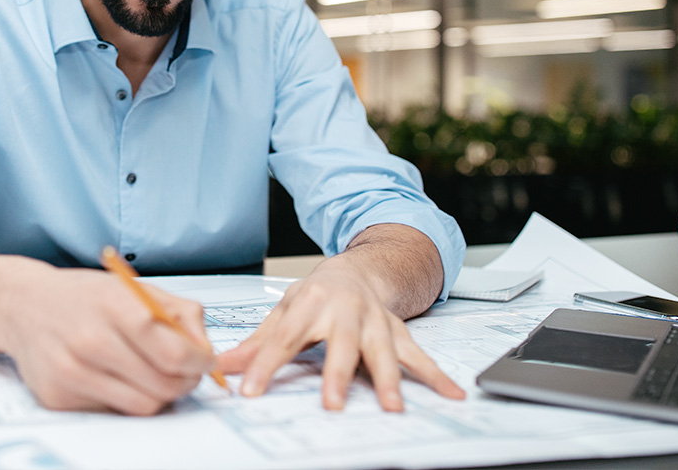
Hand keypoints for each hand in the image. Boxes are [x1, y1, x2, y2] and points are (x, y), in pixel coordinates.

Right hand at [1, 265, 215, 414]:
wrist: (22, 305)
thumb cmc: (83, 297)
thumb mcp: (134, 287)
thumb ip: (179, 312)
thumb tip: (205, 349)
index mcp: (114, 307)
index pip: (175, 353)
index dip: (200, 363)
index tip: (204, 361)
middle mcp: (90, 341)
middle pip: (164, 385)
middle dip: (184, 381)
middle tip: (183, 371)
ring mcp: (71, 372)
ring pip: (142, 405)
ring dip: (158, 394)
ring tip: (152, 373)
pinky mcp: (57, 397)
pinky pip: (112, 410)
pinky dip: (123, 397)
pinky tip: (114, 375)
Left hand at [217, 255, 464, 410]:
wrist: (357, 270)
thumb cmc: (316, 294)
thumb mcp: (282, 311)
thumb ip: (256, 343)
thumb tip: (224, 367)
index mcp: (310, 303)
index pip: (284, 338)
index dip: (266, 364)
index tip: (251, 390)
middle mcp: (346, 310)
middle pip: (341, 344)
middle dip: (338, 373)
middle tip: (332, 403)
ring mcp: (375, 321)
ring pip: (384, 350)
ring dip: (389, 379)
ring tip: (392, 407)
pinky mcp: (397, 332)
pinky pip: (418, 356)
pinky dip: (437, 376)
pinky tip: (452, 394)